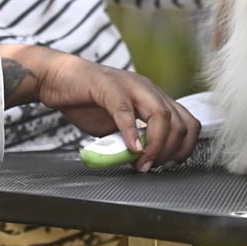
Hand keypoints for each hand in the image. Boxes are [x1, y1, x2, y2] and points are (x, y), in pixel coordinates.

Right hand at [0, 45, 199, 171]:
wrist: (59, 79)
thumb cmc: (88, 102)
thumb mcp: (116, 126)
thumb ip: (132, 140)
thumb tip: (143, 162)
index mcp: (154, 97)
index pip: (187, 121)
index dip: (185, 146)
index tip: (171, 163)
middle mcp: (147, 89)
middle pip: (177, 121)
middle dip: (170, 150)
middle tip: (151, 166)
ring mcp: (129, 85)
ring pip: (160, 115)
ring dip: (155, 144)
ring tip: (141, 162)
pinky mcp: (107, 86)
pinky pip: (125, 110)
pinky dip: (131, 132)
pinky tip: (130, 147)